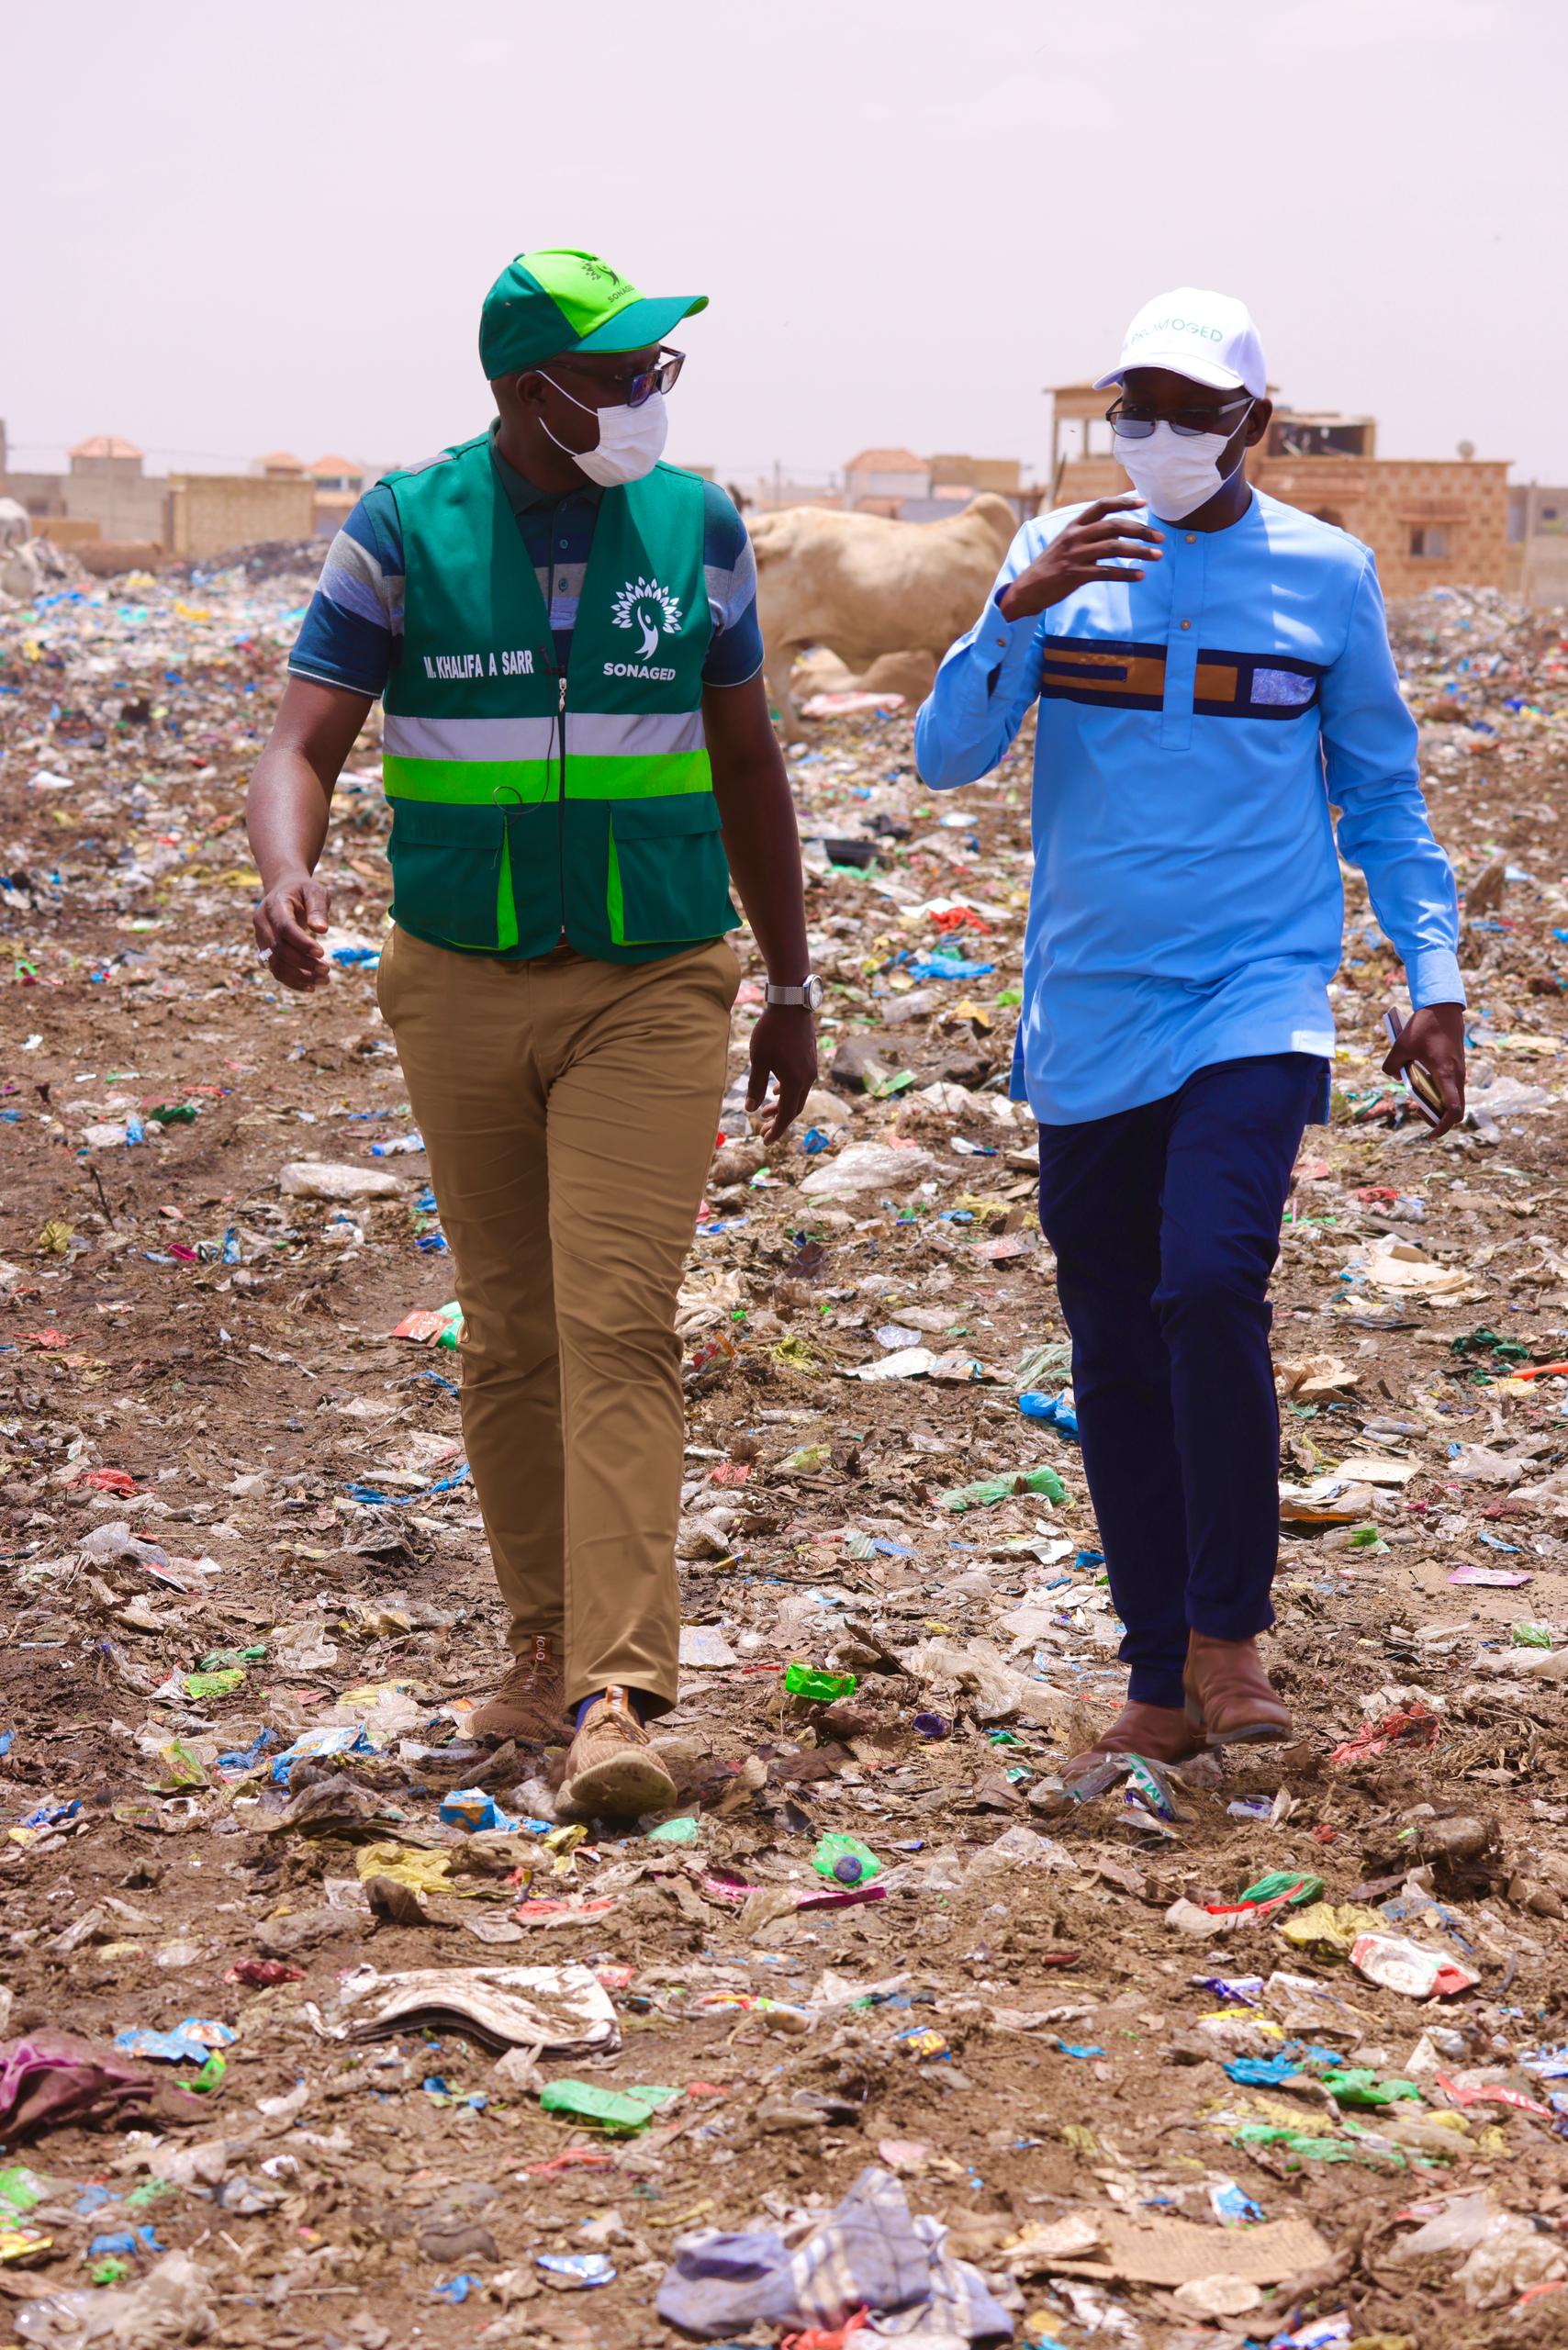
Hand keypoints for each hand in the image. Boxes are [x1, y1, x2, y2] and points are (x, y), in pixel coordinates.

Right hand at [254, 870, 330, 991]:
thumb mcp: (315, 891)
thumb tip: (321, 930)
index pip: (285, 928)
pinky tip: (310, 987)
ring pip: (275, 963)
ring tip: (324, 980)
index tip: (322, 953)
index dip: (302, 943)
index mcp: (274, 905)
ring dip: (299, 976)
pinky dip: (292, 981)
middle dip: (303, 963)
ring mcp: (260, 938)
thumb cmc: (303, 891)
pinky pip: (275, 970)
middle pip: (279, 949)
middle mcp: (262, 923)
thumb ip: (318, 908)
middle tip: (327, 970)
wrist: (284, 890)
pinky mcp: (264, 950)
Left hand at [747, 1004, 816, 1143]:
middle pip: (794, 1108)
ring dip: (782, 1105)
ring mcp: (810, 1068)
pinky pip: (801, 1083)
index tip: (765, 1141)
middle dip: (779, 1121)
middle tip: (763, 1129)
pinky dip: (788, 1091)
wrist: (791, 1005)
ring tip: (765, 1111)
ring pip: (798, 1095)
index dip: (777, 1131)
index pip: (787, 1115)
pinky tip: (776, 1089)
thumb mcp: (759, 1060)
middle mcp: (807, 1078)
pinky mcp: (809, 1059)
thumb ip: (755, 1086)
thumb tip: (750, 1109)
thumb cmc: (772, 1032)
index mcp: (795, 1082)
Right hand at [997, 495, 1163, 621]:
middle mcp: (1075, 537)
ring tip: (1158, 556)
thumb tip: (1116, 532)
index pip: (1102, 506)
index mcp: (1074, 526)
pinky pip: (1107, 572)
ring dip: (1139, 551)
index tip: (1144, 502)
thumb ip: (1088, 535)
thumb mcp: (1066, 543)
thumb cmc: (1050, 566)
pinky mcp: (1076, 575)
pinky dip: (1126, 574)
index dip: (1124, 502)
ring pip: (1114, 548)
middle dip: (1141, 530)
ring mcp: (1075, 556)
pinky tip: (1141, 575)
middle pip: (1114, 526)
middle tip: (1160, 537)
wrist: (1027, 589)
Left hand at [1383, 1002, 1465, 1137]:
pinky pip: (1452, 1087)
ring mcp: (1459, 1071)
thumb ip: (1392, 1065)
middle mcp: (1456, 1075)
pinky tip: (1422, 1083)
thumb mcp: (1400, 1045)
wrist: (1443, 1008)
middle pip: (1456, 1109)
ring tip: (1417, 1098)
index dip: (1442, 1127)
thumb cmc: (1424, 1026)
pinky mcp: (1457, 1065)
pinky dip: (1440, 1093)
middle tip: (1418, 1112)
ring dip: (1439, 1105)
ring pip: (1454, 1098)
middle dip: (1439, 1119)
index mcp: (1445, 1074)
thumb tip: (1392, 1077)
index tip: (1431, 1135)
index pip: (1452, 1110)